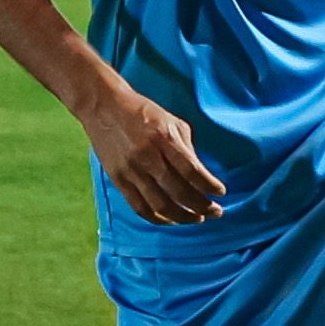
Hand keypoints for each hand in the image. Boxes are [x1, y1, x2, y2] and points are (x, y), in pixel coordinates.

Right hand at [78, 78, 225, 223]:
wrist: (103, 106)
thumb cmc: (142, 112)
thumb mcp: (171, 121)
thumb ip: (187, 148)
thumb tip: (201, 175)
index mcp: (164, 139)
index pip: (192, 170)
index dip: (209, 185)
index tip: (221, 192)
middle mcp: (147, 157)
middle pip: (179, 191)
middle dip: (202, 206)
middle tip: (216, 211)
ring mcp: (131, 171)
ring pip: (161, 204)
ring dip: (183, 217)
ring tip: (198, 218)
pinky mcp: (118, 180)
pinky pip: (140, 207)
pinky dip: (158, 218)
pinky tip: (172, 220)